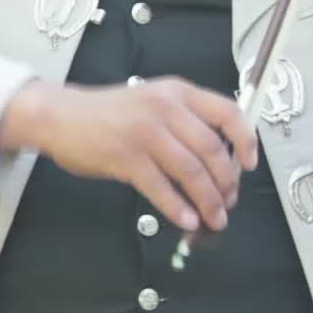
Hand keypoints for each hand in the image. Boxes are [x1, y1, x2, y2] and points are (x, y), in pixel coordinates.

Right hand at [0, 77, 258, 231]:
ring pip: (190, 171)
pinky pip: (160, 187)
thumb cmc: (114, 113)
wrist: (61, 116)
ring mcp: (145, 132)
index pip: (228, 113)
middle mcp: (166, 108)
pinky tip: (187, 220)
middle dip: (227, 182)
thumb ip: (188, 121)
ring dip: (207, 200)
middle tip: (229, 202)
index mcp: (180, 93)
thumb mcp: (157, 101)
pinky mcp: (125, 157)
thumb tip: (222, 162)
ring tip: (214, 218)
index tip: (250, 165)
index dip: (246, 141)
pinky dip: (177, 207)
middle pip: (211, 150)